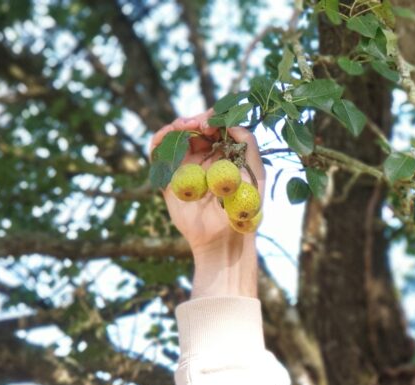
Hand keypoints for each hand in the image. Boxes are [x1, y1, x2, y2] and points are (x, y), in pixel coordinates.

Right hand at [148, 109, 266, 257]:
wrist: (223, 237)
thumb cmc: (244, 208)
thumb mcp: (255, 173)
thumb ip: (249, 144)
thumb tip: (232, 123)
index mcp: (225, 154)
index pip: (216, 126)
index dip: (213, 118)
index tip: (211, 124)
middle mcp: (205, 157)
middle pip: (194, 127)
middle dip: (194, 120)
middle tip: (194, 124)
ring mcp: (186, 166)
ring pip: (175, 136)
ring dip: (176, 126)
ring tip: (182, 127)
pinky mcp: (169, 177)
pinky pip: (159, 153)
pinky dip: (159, 139)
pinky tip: (167, 137)